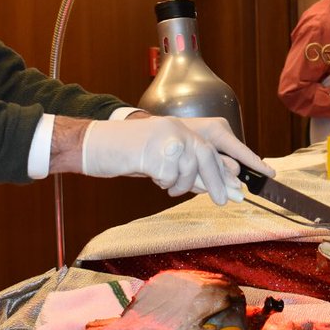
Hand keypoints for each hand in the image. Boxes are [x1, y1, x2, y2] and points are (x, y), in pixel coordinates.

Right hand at [81, 117, 257, 204]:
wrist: (94, 144)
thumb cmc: (126, 154)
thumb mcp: (162, 162)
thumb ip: (186, 170)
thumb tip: (214, 188)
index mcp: (179, 129)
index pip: (209, 150)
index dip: (223, 172)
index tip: (236, 191)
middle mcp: (175, 129)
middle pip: (206, 155)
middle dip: (216, 180)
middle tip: (223, 201)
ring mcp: (163, 138)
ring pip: (188, 167)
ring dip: (182, 184)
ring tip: (167, 186)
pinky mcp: (150, 151)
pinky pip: (168, 175)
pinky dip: (164, 182)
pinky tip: (153, 177)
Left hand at [174, 116, 274, 178]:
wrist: (157, 133)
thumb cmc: (171, 142)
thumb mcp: (192, 156)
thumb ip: (215, 165)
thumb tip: (236, 173)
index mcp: (217, 130)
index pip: (242, 151)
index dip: (257, 165)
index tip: (270, 174)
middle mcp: (220, 131)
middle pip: (234, 162)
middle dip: (226, 177)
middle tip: (218, 188)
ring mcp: (217, 136)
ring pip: (225, 165)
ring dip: (215, 175)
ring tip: (194, 179)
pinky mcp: (213, 143)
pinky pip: (219, 162)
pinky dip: (212, 171)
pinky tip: (198, 175)